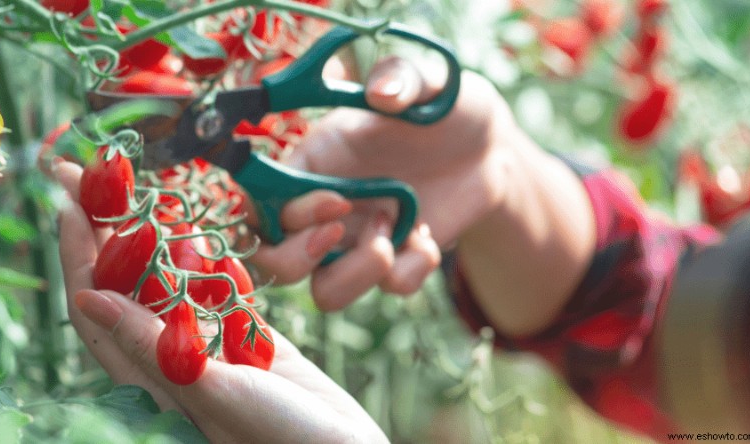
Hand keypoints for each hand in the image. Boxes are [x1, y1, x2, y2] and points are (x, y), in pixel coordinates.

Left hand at [54, 161, 387, 443]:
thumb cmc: (281, 438)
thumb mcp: (213, 391)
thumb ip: (153, 347)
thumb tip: (88, 299)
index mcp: (152, 379)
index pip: (97, 306)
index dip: (79, 252)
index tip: (71, 197)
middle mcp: (173, 361)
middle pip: (126, 286)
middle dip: (105, 230)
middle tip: (92, 174)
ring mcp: (212, 349)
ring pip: (171, 284)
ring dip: (153, 238)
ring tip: (138, 191)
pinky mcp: (250, 342)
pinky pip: (218, 294)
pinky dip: (207, 261)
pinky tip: (201, 233)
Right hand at [249, 57, 595, 336]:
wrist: (489, 147)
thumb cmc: (445, 106)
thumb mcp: (428, 83)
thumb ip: (401, 77)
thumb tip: (381, 93)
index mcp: (314, 161)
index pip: (260, 202)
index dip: (284, 213)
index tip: (338, 200)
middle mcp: (324, 208)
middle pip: (270, 262)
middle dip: (295, 259)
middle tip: (342, 229)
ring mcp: (358, 241)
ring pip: (325, 293)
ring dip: (355, 275)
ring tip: (391, 238)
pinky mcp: (395, 262)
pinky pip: (389, 287)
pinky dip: (411, 270)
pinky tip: (428, 237)